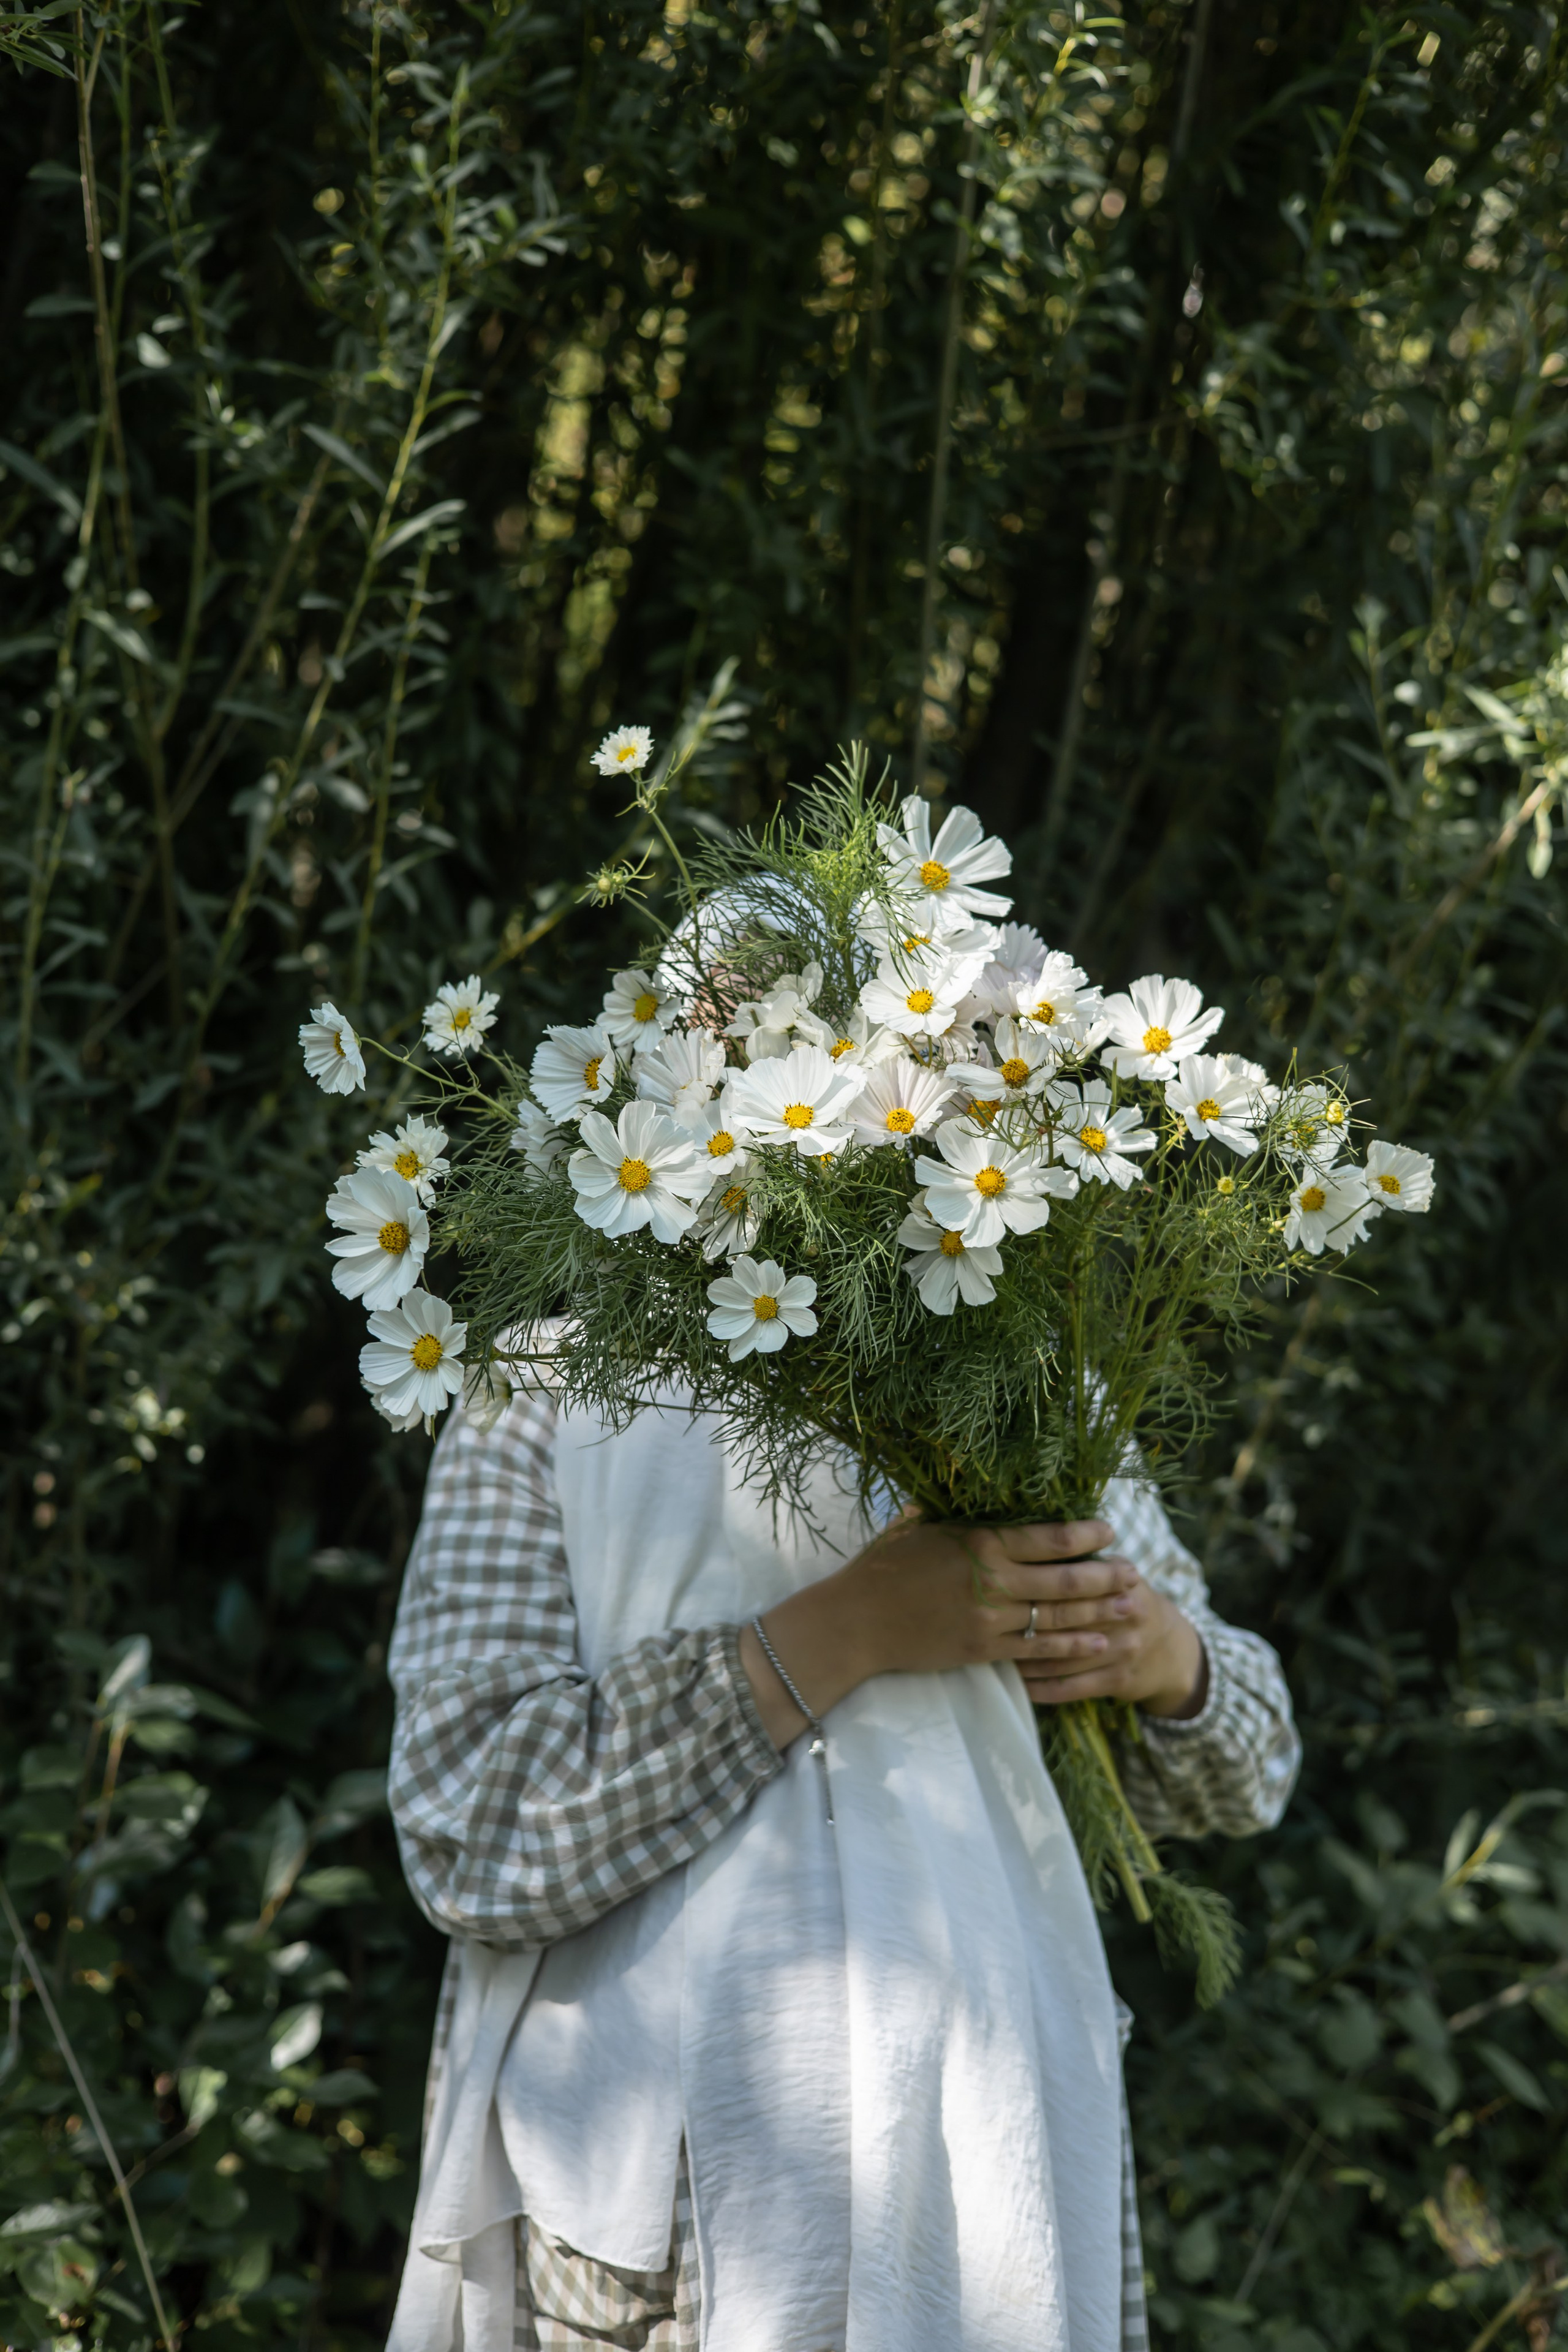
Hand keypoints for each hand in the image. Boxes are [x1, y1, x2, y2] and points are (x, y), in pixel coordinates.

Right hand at [740, 1515, 1206, 1747]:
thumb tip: (973, 1483)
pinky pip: (1037, 1651)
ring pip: (1058, 1617)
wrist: (856, 1622)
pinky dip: (1071, 1647)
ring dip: (1100, 1613)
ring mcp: (990, 1619)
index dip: (1084, 1534)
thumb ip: (954, 1511)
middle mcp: (992, 1580)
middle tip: (1136, 1571)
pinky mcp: (984, 1651)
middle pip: (1065, 1580)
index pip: (1047, 1536)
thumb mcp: (919, 1526)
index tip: (1108, 1530)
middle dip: (1105, 1575)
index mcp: (979, 1541)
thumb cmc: (883, 1567)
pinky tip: (1097, 1644)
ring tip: (1132, 1607)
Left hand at [1006, 1548, 1208, 1720]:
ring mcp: (1123, 1649)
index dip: (1035, 1582)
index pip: (1074, 1578)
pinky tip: (1017, 1682)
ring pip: (1063, 1655)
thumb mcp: (1117, 1571)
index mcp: (1122, 1578)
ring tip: (994, 1651)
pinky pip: (1070, 1687)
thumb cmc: (1126, 1600)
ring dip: (1025, 1657)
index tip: (1000, 1582)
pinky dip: (1040, 1687)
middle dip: (1024, 1620)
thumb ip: (1085, 1557)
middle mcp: (1126, 1612)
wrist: (1170, 1650)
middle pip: (1066, 1616)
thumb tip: (1031, 1536)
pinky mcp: (1117, 1680)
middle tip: (987, 1619)